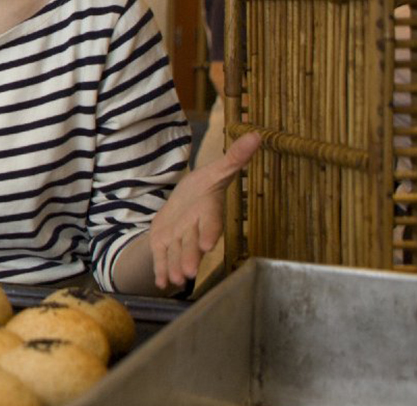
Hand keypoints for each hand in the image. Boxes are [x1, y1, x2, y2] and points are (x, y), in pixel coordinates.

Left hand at [149, 132, 261, 288]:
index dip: (209, 233)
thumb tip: (256, 133)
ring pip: (176, 254)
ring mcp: (180, 239)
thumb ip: (234, 158)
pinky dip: (160, 270)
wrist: (186, 204)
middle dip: (190, 258)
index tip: (206, 244)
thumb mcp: (216, 171)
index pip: (211, 223)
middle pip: (191, 244)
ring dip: (174, 267)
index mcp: (208, 212)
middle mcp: (195, 228)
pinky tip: (160, 283)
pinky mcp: (166, 245)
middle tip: (188, 273)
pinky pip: (162, 258)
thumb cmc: (204, 187)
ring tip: (173, 280)